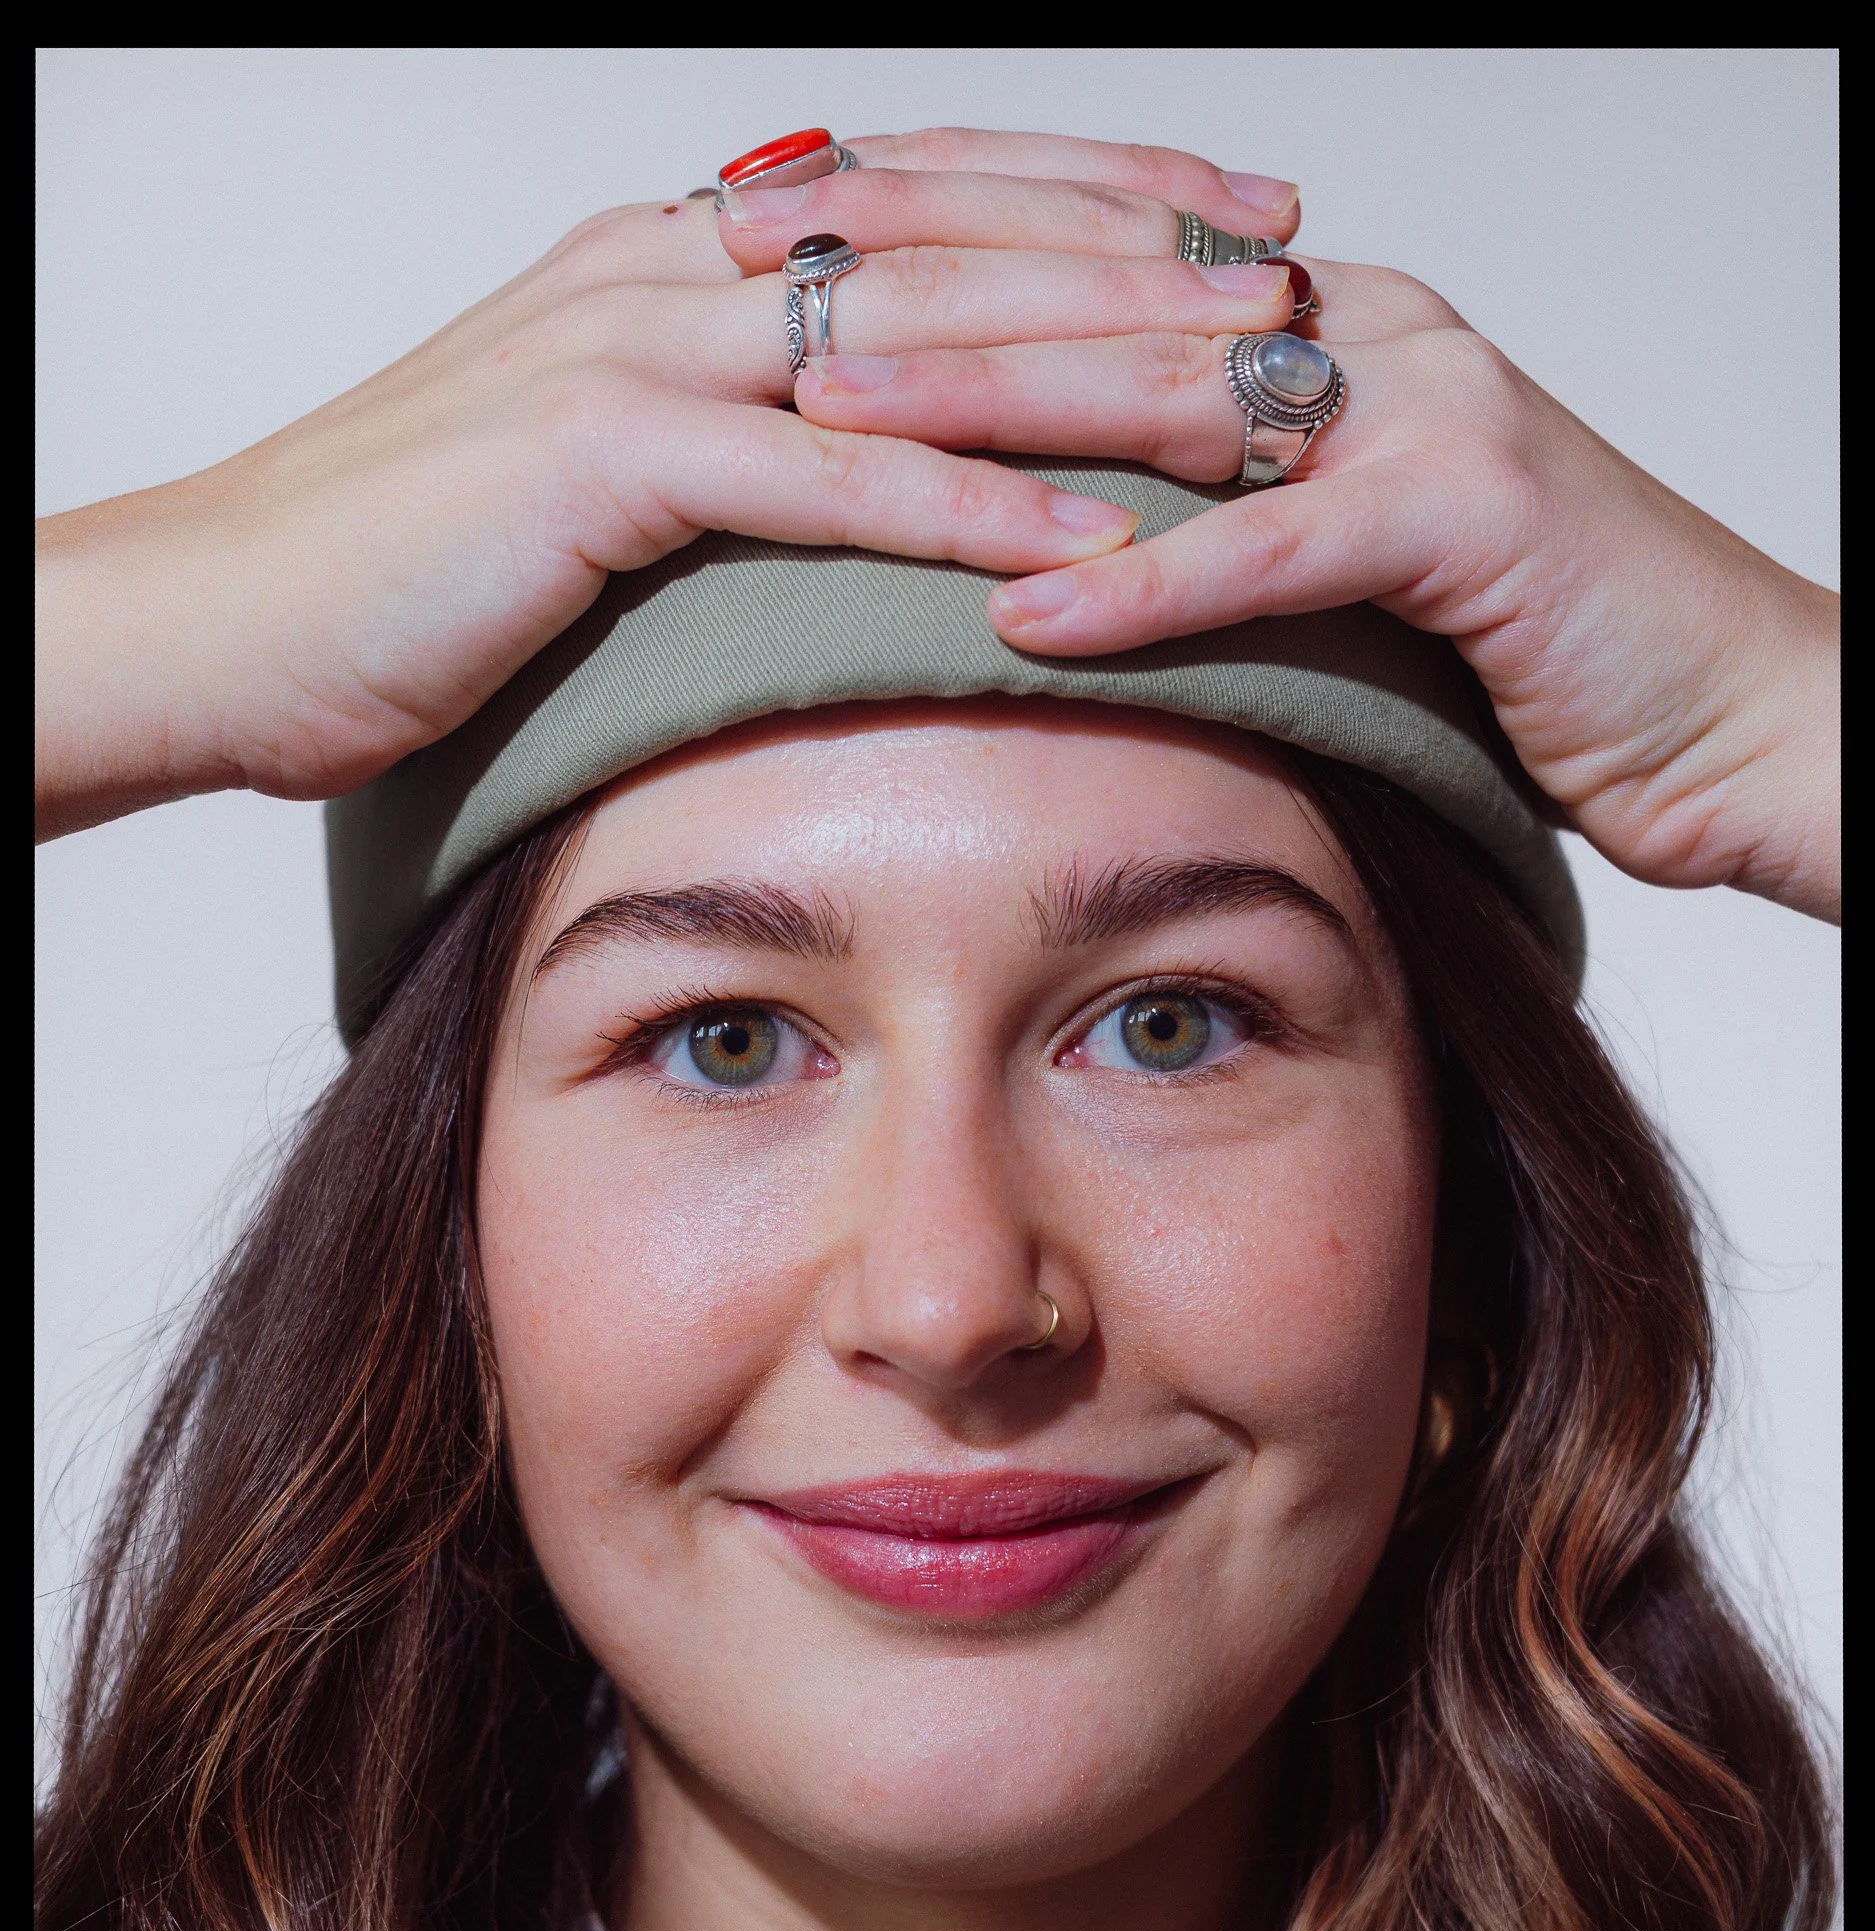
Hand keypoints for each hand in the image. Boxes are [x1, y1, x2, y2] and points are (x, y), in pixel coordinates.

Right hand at [35, 130, 1298, 838]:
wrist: (220, 618)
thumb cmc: (403, 571)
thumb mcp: (587, 473)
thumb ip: (717, 440)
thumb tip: (836, 462)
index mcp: (674, 256)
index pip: (926, 191)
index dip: (1095, 191)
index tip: (1238, 223)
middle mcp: (668, 267)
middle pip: (953, 228)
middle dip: (1139, 250)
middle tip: (1294, 284)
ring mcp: (630, 349)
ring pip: (911, 333)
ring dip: (1088, 365)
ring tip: (1242, 401)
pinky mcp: (595, 460)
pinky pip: (815, 478)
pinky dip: (955, 503)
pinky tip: (1080, 536)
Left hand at [771, 158, 1836, 920]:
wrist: (1732, 704)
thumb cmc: (1527, 651)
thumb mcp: (1338, 560)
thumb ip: (1210, 519)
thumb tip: (1043, 553)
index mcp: (1314, 321)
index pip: (1088, 251)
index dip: (930, 241)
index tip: (773, 258)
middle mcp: (1358, 327)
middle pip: (1097, 287)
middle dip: (912, 292)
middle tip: (749, 304)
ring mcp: (1424, 400)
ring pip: (1168, 389)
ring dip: (991, 407)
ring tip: (833, 426)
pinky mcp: (1476, 513)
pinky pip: (1284, 543)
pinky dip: (1155, 582)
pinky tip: (1027, 609)